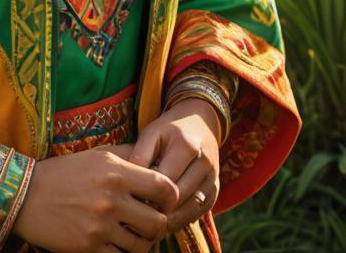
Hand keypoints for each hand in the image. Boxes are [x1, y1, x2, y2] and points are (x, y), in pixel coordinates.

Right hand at [12, 143, 179, 251]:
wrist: (24, 194)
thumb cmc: (63, 172)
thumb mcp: (95, 155)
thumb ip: (127, 157)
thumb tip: (155, 163)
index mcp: (115, 171)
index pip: (164, 188)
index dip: (170, 197)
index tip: (162, 201)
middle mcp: (111, 198)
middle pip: (158, 222)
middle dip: (157, 225)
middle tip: (148, 223)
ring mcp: (100, 225)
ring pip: (142, 245)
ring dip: (141, 243)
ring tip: (132, 235)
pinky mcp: (89, 247)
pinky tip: (115, 244)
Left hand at [128, 99, 221, 235]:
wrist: (199, 122)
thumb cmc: (168, 130)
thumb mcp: (151, 133)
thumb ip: (140, 155)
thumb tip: (129, 184)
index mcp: (186, 146)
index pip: (165, 180)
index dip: (147, 193)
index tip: (131, 201)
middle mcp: (204, 162)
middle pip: (179, 197)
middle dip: (159, 209)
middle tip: (139, 217)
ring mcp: (213, 177)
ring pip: (192, 208)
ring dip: (172, 219)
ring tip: (151, 223)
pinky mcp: (216, 188)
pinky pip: (201, 211)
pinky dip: (185, 218)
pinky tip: (168, 220)